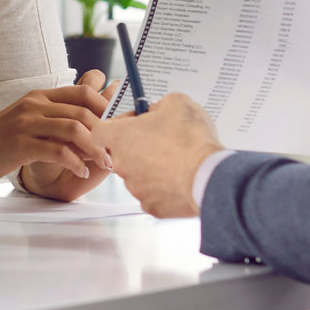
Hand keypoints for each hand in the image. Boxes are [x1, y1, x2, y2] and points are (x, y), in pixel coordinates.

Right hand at [0, 73, 114, 185]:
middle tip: (118, 148)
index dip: (107, 107)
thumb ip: (53, 117)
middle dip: (107, 130)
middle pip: (84, 109)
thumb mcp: (27, 120)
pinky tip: (81, 172)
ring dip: (96, 148)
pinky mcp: (21, 144)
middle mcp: (35, 105)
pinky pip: (58, 151)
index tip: (120, 126)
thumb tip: (88, 125)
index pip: (83, 92)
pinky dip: (75, 162)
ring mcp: (27, 123)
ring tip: (105, 163)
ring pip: (75, 129)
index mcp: (39, 96)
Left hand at [107, 92, 222, 218]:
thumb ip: (157, 105)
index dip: (118, 125)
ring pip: (137, 175)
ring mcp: (134, 188)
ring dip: (151, 167)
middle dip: (138, 146)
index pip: (99, 131)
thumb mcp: (175, 102)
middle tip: (162, 139)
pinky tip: (180, 178)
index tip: (136, 122)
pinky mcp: (151, 206)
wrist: (209, 174)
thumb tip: (155, 111)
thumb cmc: (190, 138)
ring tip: (177, 160)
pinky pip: (152, 194)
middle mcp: (121, 164)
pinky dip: (163, 188)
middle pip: (120, 153)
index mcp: (119, 136)